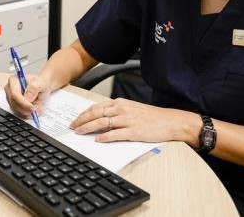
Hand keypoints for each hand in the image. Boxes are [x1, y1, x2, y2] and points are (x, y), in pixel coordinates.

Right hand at [4, 74, 51, 118]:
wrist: (42, 86)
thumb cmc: (40, 82)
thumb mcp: (41, 83)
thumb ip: (34, 88)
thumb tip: (27, 97)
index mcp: (14, 80)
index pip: (14, 94)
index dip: (23, 103)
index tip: (33, 107)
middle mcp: (9, 89)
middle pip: (14, 103)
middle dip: (26, 109)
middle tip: (37, 108)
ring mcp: (10, 98)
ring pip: (16, 110)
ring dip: (27, 112)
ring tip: (37, 107)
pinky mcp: (13, 105)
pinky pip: (18, 113)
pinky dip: (27, 114)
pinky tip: (33, 110)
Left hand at [70, 98, 200, 143]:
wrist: (171, 122)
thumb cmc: (152, 117)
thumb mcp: (132, 109)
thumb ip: (116, 112)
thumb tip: (100, 119)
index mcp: (120, 103)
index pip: (96, 107)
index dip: (83, 114)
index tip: (75, 120)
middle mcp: (122, 109)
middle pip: (96, 113)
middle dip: (82, 121)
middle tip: (72, 127)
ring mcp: (128, 120)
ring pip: (102, 122)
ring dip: (89, 128)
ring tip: (79, 133)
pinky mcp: (134, 131)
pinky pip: (116, 134)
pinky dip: (105, 137)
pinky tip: (97, 140)